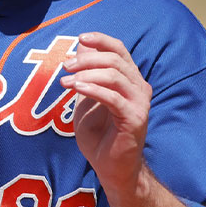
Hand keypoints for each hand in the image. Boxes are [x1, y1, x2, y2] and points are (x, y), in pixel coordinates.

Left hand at [59, 32, 150, 188]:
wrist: (111, 168)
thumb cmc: (100, 136)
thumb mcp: (86, 100)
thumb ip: (85, 76)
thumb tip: (79, 49)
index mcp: (129, 80)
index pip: (119, 50)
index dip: (101, 40)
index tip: (80, 38)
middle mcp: (139, 88)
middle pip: (115, 60)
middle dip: (87, 59)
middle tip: (65, 66)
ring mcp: (139, 103)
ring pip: (115, 76)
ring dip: (87, 74)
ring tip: (66, 81)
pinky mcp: (135, 118)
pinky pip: (114, 98)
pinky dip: (94, 90)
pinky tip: (78, 88)